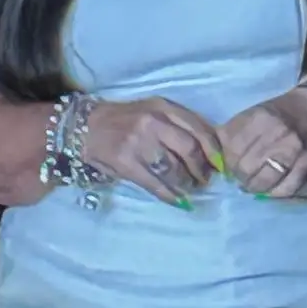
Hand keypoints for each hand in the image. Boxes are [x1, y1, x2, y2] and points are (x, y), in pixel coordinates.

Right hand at [81, 97, 223, 208]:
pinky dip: (171, 195)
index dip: (213, 150)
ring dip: (187, 183)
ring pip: (174, 168)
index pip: (198, 128)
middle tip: (205, 180)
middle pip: (189, 149)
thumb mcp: (152, 111)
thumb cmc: (125, 120)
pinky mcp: (127, 163)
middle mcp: (153, 121)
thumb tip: (208, 151)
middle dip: (201, 169)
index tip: (220, 165)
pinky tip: (179, 201)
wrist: (86, 128)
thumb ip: (177, 124)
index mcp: (163, 106)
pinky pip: (156, 184)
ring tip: (190, 189)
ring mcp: (138, 142)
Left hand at [219, 89, 306, 200]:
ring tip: (253, 184)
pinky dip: (274, 193)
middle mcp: (276, 133)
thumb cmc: (276, 114)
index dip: (226, 162)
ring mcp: (293, 149)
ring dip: (254, 187)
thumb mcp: (251, 114)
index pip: (232, 150)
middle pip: (245, 168)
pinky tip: (269, 188)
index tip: (229, 164)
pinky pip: (286, 189)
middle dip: (239, 176)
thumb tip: (213, 159)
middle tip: (241, 176)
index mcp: (258, 118)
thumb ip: (231, 134)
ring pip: (264, 181)